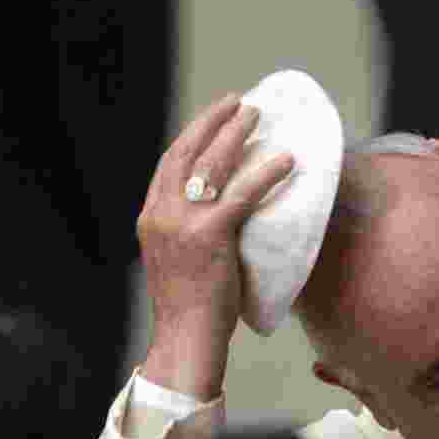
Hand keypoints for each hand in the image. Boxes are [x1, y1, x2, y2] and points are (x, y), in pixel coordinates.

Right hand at [137, 94, 293, 399]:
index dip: (194, 134)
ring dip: (235, 134)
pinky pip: (241, 195)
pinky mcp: (208, 235)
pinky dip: (265, 173)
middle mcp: (161, 213)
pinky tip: (286, 160)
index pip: (170, 162)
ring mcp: (181, 222)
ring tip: (257, 115)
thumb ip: (190, 229)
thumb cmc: (191, 305)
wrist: (185, 337)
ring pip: (210, 165)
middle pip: (186, 152)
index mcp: (151, 216)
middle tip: (238, 101)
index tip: (215, 116)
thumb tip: (222, 212)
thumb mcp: (179, 258)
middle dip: (212, 121)